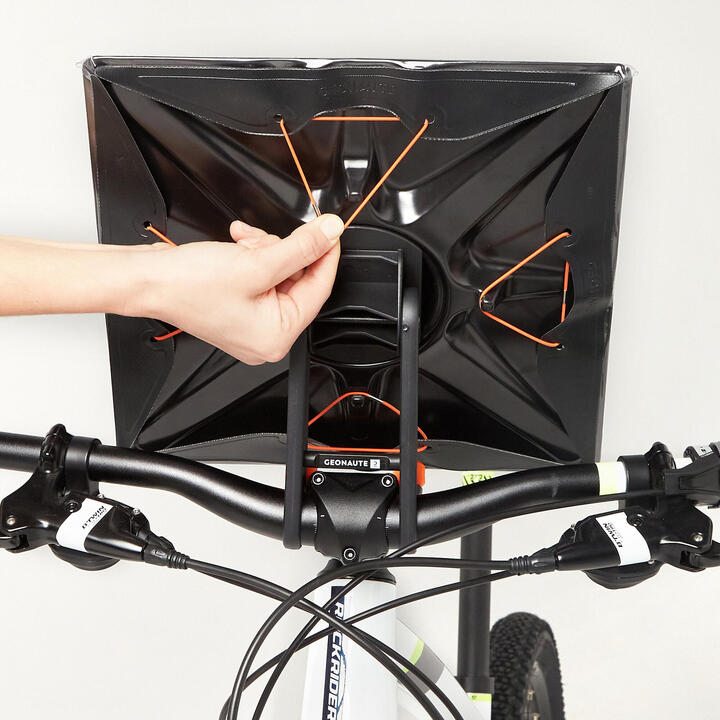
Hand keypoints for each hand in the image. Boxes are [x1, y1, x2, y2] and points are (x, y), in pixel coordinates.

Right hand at [140, 214, 343, 363]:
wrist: (145, 280)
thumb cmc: (188, 285)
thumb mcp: (257, 261)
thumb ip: (301, 247)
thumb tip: (330, 233)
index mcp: (276, 337)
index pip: (319, 289)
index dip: (326, 254)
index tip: (331, 230)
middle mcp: (266, 336)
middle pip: (298, 280)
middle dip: (282, 251)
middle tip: (264, 238)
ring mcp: (251, 323)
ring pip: (279, 273)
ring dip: (264, 249)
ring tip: (243, 243)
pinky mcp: (238, 307)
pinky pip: (260, 276)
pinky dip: (252, 256)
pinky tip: (237, 245)